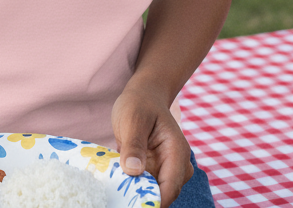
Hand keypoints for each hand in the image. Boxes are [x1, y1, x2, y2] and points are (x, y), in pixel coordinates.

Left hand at [112, 80, 192, 207]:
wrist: (143, 96)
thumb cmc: (140, 103)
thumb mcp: (133, 119)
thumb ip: (134, 144)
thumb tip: (133, 171)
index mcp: (177, 153)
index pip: (170, 189)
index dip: (153, 201)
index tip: (131, 203)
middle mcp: (175, 166)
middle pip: (162, 195)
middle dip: (142, 198)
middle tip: (119, 198)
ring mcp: (164, 170)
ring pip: (152, 193)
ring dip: (134, 193)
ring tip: (115, 188)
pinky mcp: (153, 172)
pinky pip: (143, 186)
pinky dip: (130, 186)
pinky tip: (115, 182)